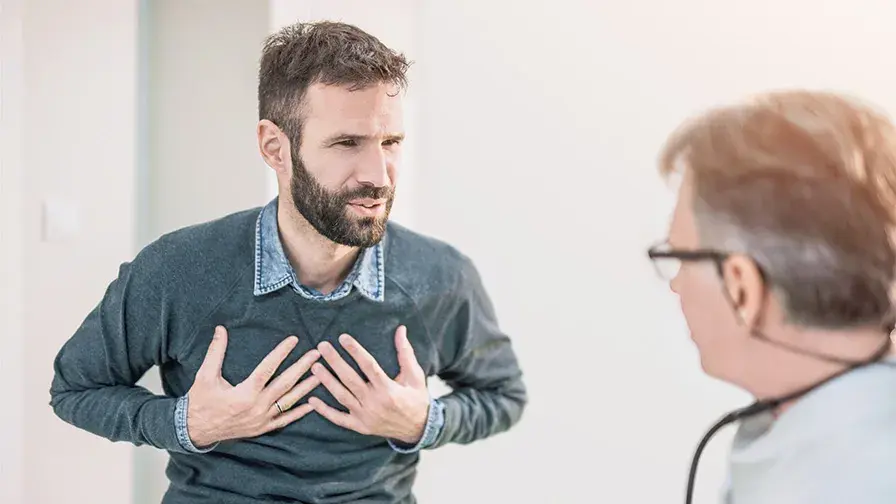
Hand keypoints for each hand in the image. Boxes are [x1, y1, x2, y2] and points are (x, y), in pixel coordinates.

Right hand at [186, 326, 320, 447]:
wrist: (195, 430)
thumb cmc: (200, 401)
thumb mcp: (204, 376)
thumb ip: (215, 352)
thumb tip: (220, 329)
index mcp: (244, 393)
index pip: (268, 368)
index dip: (282, 353)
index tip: (294, 340)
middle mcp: (256, 407)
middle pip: (285, 383)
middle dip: (302, 367)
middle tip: (317, 353)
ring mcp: (261, 420)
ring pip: (289, 401)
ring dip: (306, 388)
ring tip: (321, 374)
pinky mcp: (262, 428)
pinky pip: (285, 420)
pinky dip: (299, 413)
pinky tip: (312, 404)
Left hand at [309, 325, 429, 444]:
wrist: (419, 429)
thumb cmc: (416, 398)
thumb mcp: (415, 375)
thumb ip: (405, 352)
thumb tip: (401, 329)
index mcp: (388, 388)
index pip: (368, 365)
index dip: (355, 350)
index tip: (342, 338)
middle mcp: (375, 402)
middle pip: (350, 379)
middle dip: (334, 361)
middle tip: (322, 346)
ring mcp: (366, 416)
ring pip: (342, 397)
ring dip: (327, 381)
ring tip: (315, 367)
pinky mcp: (360, 427)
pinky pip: (339, 419)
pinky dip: (324, 411)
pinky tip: (312, 400)